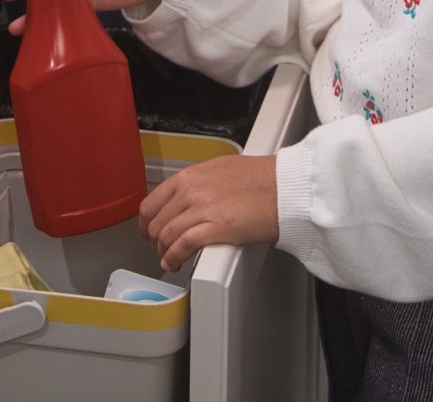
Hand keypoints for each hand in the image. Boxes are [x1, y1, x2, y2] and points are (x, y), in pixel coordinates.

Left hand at [140, 154, 278, 270]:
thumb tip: (189, 198)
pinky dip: (173, 257)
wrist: (285, 187)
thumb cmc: (263, 179)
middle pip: (156, 221)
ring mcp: (202, 208)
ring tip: (168, 259)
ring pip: (166, 235)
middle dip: (154, 240)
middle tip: (160, 248)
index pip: (152, 202)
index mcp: (191, 176)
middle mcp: (191, 190)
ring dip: (163, 252)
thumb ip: (199, 183)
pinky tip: (174, 263)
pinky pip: (182, 245)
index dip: (147, 222)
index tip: (149, 230)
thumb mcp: (221, 170)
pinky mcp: (215, 227)